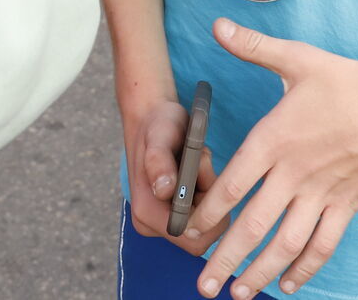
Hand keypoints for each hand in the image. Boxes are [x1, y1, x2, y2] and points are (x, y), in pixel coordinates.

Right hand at [121, 96, 222, 256]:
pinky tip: (195, 169)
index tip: (202, 175)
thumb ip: (159, 162)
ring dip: (208, 193)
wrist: (151, 118)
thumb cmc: (158, 125)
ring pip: (202, 222)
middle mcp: (150, 223)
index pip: (193, 239)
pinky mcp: (168, 212)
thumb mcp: (161, 136)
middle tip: (201, 166)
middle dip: (210, 202)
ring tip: (197, 163)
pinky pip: (199, 213)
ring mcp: (159, 220)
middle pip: (200, 233)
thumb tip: (164, 190)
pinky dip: (205, 191)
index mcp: (147, 212)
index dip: (210, 214)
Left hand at [189, 22, 357, 298]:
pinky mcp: (346, 205)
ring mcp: (322, 194)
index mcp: (276, 140)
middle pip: (254, 225)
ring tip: (239, 294)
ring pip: (286, 243)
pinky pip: (323, 245)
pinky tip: (288, 285)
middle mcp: (295, 173)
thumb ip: (253, 47)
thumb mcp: (297, 59)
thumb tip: (218, 25)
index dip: (208, 213)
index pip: (234, 184)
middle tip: (203, 285)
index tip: (188, 232)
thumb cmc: (348, 81)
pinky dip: (305, 268)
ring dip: (261, 272)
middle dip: (225, 258)